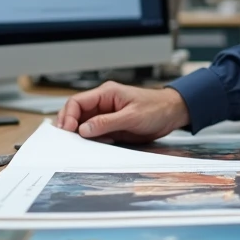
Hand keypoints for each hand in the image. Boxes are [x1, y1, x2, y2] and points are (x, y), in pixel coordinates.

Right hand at [55, 82, 189, 143]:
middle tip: (67, 140)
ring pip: (84, 124)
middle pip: (77, 113)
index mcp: (106, 93)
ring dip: (79, 135)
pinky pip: (95, 132)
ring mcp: (107, 115)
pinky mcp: (112, 126)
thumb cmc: (156, 108)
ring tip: (77, 145)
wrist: (173, 113)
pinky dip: (91, 140)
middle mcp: (103, 103)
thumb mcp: (132, 116)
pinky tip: (91, 146)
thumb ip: (107, 122)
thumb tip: (84, 129)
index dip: (68, 116)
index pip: (78, 102)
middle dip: (69, 126)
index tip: (68, 130)